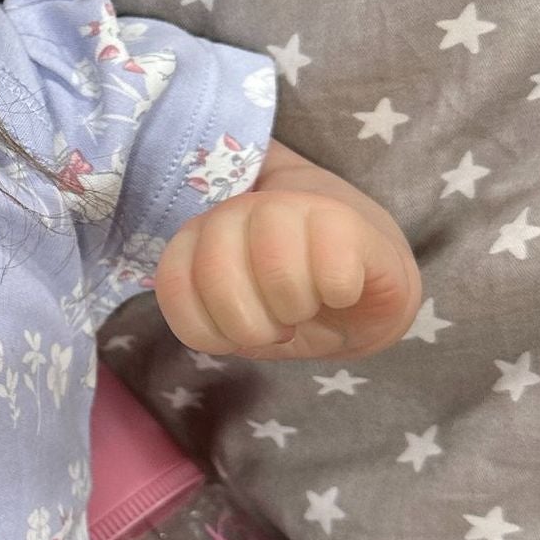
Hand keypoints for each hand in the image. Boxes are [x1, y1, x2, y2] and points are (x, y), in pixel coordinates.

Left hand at [153, 190, 420, 360]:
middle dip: (250, 326)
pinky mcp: (346, 218)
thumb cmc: (291, 304)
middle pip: (217, 276)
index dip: (207, 329)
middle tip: (278, 325)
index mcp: (201, 235)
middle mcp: (238, 210)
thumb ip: (204, 316)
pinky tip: (342, 289)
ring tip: (308, 305)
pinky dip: (338, 296)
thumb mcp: (239, 321)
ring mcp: (292, 204)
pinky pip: (331, 274)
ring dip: (295, 309)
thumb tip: (214, 312)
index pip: (174, 285)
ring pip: (275, 272)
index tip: (235, 334)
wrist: (365, 290)